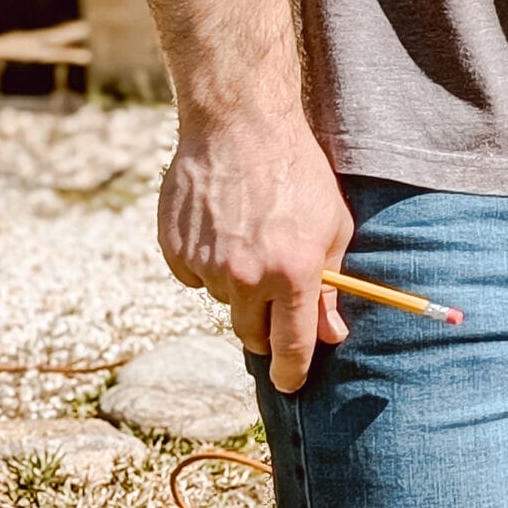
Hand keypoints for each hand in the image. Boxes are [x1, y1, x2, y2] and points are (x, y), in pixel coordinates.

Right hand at [159, 118, 352, 392]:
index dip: (293, 372)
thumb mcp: (331, 226)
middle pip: (251, 335)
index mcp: (292, 273)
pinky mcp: (175, 249)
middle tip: (274, 294)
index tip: (292, 383)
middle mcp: (246, 276)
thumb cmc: (296, 172)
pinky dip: (205, 262)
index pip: (292, 346)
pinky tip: (219, 226)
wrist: (239, 123)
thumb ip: (330, 286)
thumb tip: (331, 335)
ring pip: (224, 302)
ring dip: (237, 285)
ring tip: (248, 236)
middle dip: (265, 326)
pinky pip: (193, 276)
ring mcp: (207, 264)